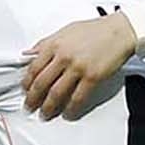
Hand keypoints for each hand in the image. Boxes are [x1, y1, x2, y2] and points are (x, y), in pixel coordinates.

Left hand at [22, 13, 137, 120]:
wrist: (119, 31)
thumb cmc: (94, 30)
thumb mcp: (65, 31)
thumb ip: (45, 43)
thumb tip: (28, 54)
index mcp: (54, 44)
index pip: (34, 68)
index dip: (26, 83)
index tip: (24, 91)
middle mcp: (63, 56)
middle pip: (42, 84)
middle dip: (33, 99)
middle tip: (29, 107)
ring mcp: (78, 68)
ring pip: (56, 93)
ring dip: (48, 107)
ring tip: (45, 114)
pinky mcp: (92, 77)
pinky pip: (77, 98)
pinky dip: (70, 109)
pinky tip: (67, 113)